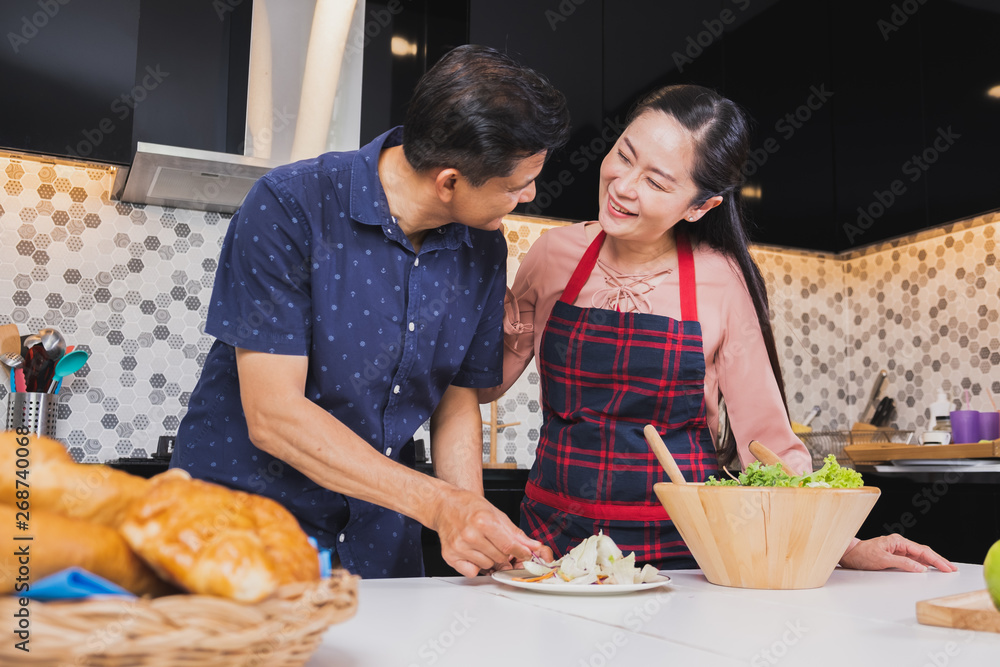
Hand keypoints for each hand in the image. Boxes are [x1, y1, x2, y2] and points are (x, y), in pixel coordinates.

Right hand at [430, 487, 544, 577]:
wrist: (445, 505)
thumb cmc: (469, 506)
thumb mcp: (496, 513)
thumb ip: (515, 532)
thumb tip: (533, 546)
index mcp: (483, 521)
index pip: (509, 545)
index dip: (521, 552)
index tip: (525, 554)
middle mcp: (470, 535)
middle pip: (500, 558)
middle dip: (504, 554)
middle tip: (498, 544)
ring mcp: (459, 547)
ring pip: (487, 566)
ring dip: (490, 559)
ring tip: (482, 544)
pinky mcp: (450, 556)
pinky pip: (472, 572)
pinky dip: (475, 566)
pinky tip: (473, 552)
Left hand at [838, 534, 956, 572]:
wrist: (848, 555)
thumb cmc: (861, 555)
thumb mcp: (882, 561)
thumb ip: (903, 564)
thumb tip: (921, 568)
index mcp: (898, 541)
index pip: (922, 551)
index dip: (936, 560)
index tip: (947, 567)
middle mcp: (899, 544)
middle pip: (924, 552)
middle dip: (938, 560)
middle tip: (951, 569)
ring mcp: (898, 550)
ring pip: (919, 556)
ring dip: (932, 562)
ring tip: (945, 569)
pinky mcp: (895, 556)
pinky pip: (913, 560)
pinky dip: (923, 564)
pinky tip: (929, 569)